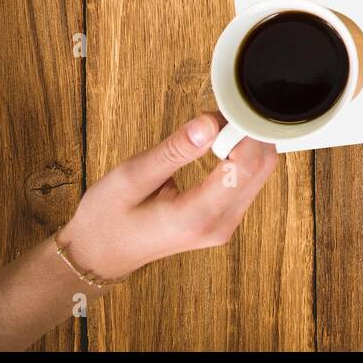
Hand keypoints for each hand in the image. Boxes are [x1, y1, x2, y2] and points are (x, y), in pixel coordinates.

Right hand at [57, 113, 277, 279]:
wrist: (100, 253)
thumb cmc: (107, 217)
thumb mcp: (131, 176)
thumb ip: (174, 150)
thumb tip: (210, 123)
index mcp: (197, 217)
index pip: (247, 166)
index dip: (245, 131)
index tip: (228, 109)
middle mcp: (220, 225)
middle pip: (262, 168)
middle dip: (248, 134)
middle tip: (219, 113)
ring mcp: (226, 225)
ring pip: (259, 174)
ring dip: (245, 144)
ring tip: (212, 128)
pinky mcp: (225, 219)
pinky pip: (247, 181)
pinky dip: (240, 157)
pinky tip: (217, 145)